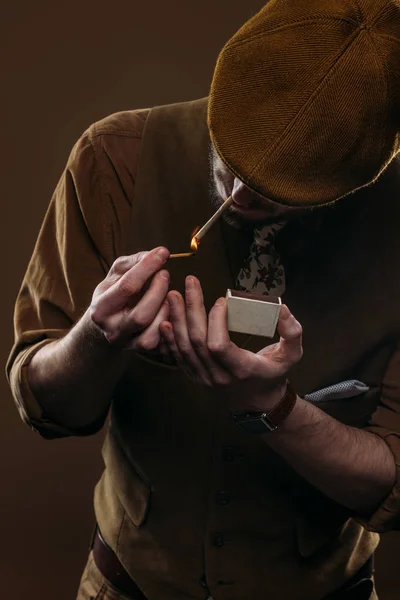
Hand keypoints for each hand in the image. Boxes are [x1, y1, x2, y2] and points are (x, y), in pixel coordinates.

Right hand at [90, 247, 170, 350]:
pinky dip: (169, 324)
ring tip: (169, 293)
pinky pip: (160, 341)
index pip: (127, 286)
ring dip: (166, 309)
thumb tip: (157, 254)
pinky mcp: (140, 350)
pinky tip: (171, 310)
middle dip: (158, 291)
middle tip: (165, 273)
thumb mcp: (116, 275)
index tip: (163, 252)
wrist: (107, 325)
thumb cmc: (115, 294)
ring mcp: (127, 343)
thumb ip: (133, 262)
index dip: (147, 267)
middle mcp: (112, 330)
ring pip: (152, 330)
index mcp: (101, 308)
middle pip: (142, 314)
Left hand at [159, 276, 302, 412]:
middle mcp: (219, 376)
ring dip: (177, 320)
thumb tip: (282, 308)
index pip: (219, 345)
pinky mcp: (195, 377)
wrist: (258, 404)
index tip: (220, 301)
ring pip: (185, 348)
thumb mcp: (292, 355)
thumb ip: (292, 332)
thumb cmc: (274, 375)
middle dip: (191, 310)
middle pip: (197, 342)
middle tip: (189, 285)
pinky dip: (170, 338)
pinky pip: (178, 357)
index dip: (216, 321)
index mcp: (242, 369)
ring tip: (173, 296)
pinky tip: (165, 320)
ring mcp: (204, 378)